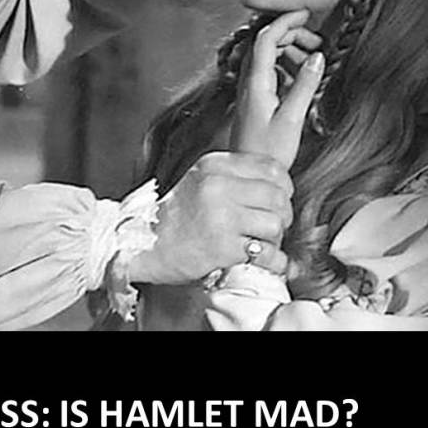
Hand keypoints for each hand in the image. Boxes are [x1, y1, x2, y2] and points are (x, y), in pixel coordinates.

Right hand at [127, 151, 293, 284]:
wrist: (143, 244)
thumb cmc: (173, 216)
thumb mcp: (198, 180)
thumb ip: (231, 176)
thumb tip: (277, 186)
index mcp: (213, 165)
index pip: (271, 168)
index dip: (284, 186)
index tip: (280, 199)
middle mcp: (217, 186)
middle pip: (277, 196)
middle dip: (283, 215)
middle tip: (273, 227)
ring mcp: (221, 216)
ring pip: (275, 224)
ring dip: (275, 239)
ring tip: (263, 244)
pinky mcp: (223, 246)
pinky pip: (266, 253)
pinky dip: (274, 261)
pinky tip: (267, 262)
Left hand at [230, 9, 323, 169]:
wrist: (247, 173)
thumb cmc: (268, 152)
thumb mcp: (292, 118)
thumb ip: (305, 85)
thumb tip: (318, 57)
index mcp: (255, 83)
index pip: (265, 38)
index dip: (284, 21)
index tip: (305, 14)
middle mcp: (248, 83)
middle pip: (266, 44)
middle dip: (292, 36)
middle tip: (317, 43)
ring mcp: (249, 91)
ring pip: (267, 58)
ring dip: (290, 52)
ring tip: (313, 61)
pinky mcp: (254, 100)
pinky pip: (269, 73)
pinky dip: (285, 67)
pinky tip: (301, 79)